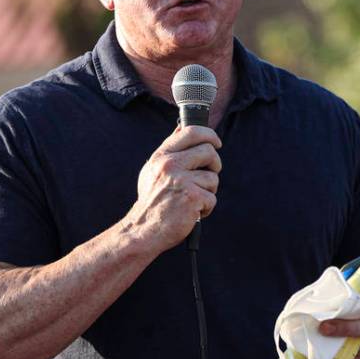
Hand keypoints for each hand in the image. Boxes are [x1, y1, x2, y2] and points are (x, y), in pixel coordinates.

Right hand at [125, 125, 221, 251]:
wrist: (143, 230)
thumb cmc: (151, 202)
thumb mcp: (152, 170)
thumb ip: (169, 150)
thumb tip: (181, 128)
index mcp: (161, 156)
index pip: (191, 131)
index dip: (209, 134)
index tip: (216, 143)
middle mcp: (170, 165)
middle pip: (209, 151)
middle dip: (214, 165)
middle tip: (207, 177)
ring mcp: (181, 181)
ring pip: (213, 177)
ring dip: (208, 191)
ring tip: (192, 200)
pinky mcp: (192, 198)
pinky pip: (212, 198)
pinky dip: (206, 208)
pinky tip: (192, 213)